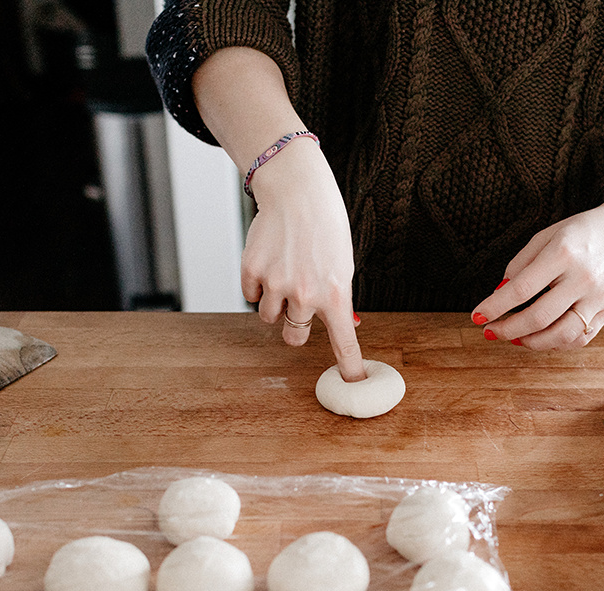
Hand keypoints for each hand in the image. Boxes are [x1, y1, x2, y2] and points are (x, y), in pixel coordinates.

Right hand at [240, 141, 365, 381]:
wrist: (297, 192)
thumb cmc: (325, 228)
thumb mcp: (343, 264)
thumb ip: (339, 297)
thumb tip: (346, 326)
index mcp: (335, 294)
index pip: (344, 341)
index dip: (349, 366)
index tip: (353, 384)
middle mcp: (305, 294)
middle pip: (294, 337)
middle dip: (294, 327)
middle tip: (297, 304)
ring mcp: (277, 283)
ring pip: (268, 317)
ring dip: (275, 302)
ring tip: (284, 270)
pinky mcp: (252, 271)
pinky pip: (250, 294)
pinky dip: (257, 282)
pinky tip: (270, 258)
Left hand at [471, 167, 603, 348]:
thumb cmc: (583, 232)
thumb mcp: (547, 235)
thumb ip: (520, 264)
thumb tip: (499, 294)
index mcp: (563, 253)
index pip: (521, 289)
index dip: (495, 306)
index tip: (478, 316)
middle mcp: (583, 278)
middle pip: (538, 317)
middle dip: (507, 329)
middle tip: (490, 332)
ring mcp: (599, 298)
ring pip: (560, 336)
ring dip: (530, 342)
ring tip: (514, 337)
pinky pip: (579, 338)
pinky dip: (555, 344)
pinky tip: (540, 338)